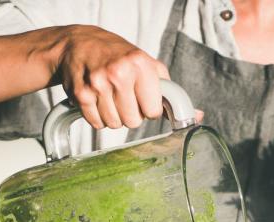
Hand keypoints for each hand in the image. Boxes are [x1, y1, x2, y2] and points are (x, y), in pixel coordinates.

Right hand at [54, 25, 169, 128]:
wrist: (80, 44)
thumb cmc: (117, 56)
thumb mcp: (146, 63)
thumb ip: (168, 90)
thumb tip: (193, 116)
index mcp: (140, 63)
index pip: (153, 111)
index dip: (149, 108)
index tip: (143, 98)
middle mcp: (119, 72)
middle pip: (133, 121)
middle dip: (131, 114)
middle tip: (124, 97)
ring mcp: (98, 84)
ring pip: (114, 124)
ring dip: (114, 115)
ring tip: (110, 96)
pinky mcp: (81, 94)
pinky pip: (97, 123)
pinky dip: (98, 116)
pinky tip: (98, 99)